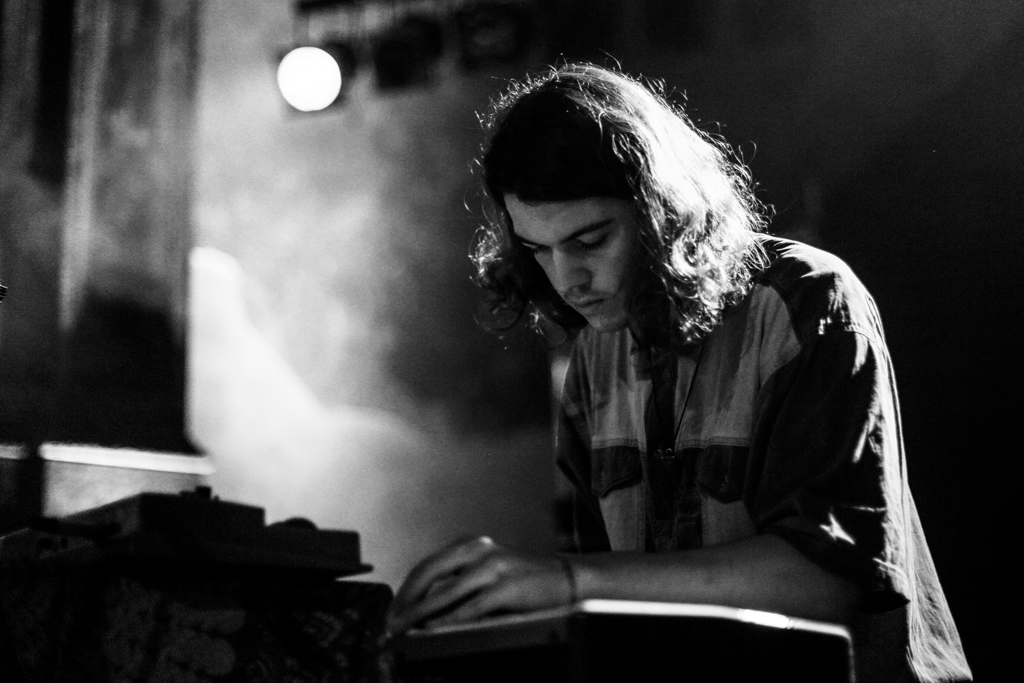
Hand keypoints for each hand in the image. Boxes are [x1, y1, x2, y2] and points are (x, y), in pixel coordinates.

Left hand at [384, 536, 573, 637]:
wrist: (568, 578)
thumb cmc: (524, 581)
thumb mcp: (489, 571)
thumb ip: (460, 581)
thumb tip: (422, 608)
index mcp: (471, 545)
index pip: (426, 566)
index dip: (405, 591)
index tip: (391, 612)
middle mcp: (479, 550)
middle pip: (429, 574)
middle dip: (405, 602)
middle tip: (390, 624)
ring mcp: (494, 567)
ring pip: (445, 592)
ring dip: (420, 615)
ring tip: (405, 631)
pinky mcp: (507, 587)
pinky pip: (471, 607)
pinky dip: (449, 620)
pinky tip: (435, 630)